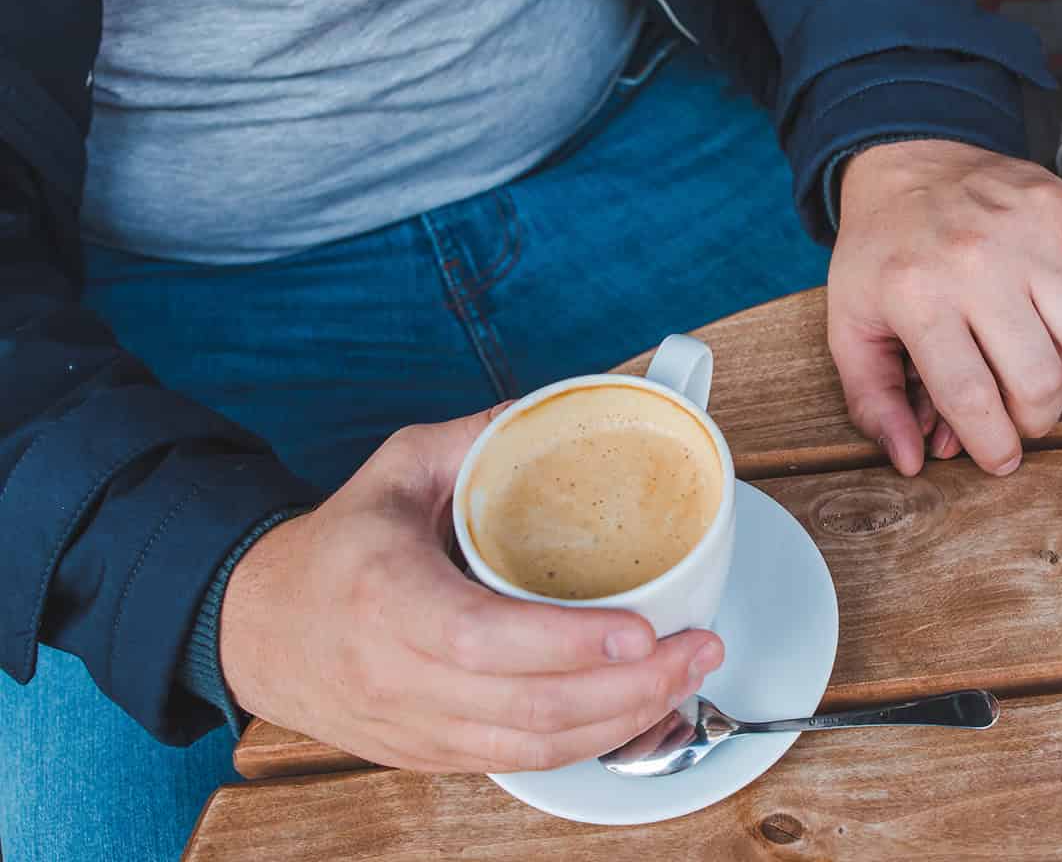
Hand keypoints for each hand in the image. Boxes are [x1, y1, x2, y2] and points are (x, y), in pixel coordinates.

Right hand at [220, 406, 723, 771]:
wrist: (255, 628)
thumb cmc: (334, 547)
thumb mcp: (394, 470)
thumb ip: (476, 438)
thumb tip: (560, 409)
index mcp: (384, 596)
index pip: (482, 637)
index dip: (568, 643)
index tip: (641, 628)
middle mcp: (397, 674)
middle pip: (529, 705)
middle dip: (630, 686)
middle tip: (697, 648)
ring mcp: (414, 725)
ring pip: (533, 746)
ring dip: (624, 719)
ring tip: (686, 676)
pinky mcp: (430, 754)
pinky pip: (520, 761)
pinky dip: (589, 743)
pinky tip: (638, 711)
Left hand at [829, 139, 1061, 475]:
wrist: (907, 159)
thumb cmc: (881, 255)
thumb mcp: (851, 327)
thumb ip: (873, 402)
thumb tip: (911, 461)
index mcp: (917, 298)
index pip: (973, 399)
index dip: (995, 446)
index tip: (1001, 458)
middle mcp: (974, 263)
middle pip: (1038, 377)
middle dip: (1038, 419)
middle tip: (1025, 415)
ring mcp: (1025, 231)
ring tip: (1047, 364)